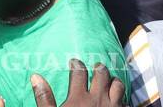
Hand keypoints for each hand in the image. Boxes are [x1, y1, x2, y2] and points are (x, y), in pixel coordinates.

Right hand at [0, 59, 123, 106]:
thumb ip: (44, 98)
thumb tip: (35, 76)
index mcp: (79, 97)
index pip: (79, 72)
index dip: (76, 64)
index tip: (74, 62)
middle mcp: (98, 99)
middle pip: (101, 73)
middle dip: (98, 67)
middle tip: (95, 67)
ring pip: (118, 85)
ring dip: (112, 80)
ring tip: (108, 79)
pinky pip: (126, 100)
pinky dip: (122, 96)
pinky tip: (117, 98)